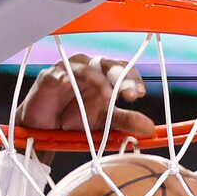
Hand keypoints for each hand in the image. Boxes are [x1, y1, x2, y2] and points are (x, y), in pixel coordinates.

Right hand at [15, 54, 155, 145]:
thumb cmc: (75, 120)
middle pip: (105, 64)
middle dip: (119, 77)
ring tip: (108, 95)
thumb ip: (125, 122)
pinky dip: (63, 77)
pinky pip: (56, 74)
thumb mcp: (105, 124)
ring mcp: (68, 71)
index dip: (132, 78)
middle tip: (130, 94)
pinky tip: (69, 83)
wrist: (45, 132)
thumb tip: (151, 129)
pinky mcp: (48, 78)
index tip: (139, 94)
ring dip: (97, 79)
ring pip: (84, 68)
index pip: (122, 70)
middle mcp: (88, 69)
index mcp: (104, 77)